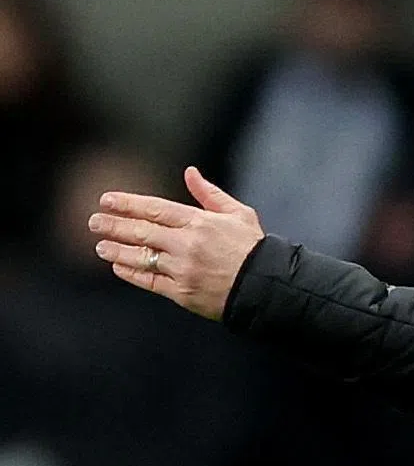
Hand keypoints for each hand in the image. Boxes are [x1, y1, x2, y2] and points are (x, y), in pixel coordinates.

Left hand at [88, 167, 264, 320]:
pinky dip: (132, 274)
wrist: (266, 287)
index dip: (127, 204)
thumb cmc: (253, 248)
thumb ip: (210, 194)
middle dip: (114, 226)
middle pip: (142, 232)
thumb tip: (190, 172)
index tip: (106, 200)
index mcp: (199, 222)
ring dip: (117, 251)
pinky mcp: (183, 293)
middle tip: (94, 222)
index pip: (154, 209)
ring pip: (141, 258)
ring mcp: (183, 270)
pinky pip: (150, 282)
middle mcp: (187, 245)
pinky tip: (119, 267)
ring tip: (101, 246)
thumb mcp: (238, 214)